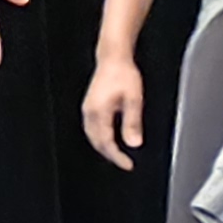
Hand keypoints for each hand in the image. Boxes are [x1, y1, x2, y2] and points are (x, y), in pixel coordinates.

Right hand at [79, 50, 147, 169]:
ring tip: (116, 154)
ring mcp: (88, 109)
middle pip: (96, 142)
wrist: (113, 57)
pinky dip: (100, 138)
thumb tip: (133, 143)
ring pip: (92, 136)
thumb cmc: (123, 74)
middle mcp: (90, 112)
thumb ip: (132, 123)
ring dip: (103, 147)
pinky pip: (92, 128)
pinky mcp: (90, 105)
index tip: (128, 165)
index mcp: (99, 112)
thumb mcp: (134, 99)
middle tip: (123, 162)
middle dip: (109, 155)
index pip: (106, 142)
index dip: (117, 157)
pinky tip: (109, 138)